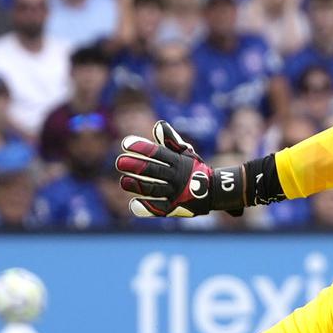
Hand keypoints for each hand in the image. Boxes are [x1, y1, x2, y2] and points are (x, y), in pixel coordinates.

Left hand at [115, 120, 237, 216]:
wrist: (213, 190)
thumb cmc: (193, 167)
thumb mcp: (186, 152)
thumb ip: (171, 140)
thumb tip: (158, 125)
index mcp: (178, 161)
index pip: (159, 153)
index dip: (142, 148)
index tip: (126, 144)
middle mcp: (177, 176)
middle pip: (154, 171)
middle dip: (136, 166)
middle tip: (120, 161)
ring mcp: (175, 192)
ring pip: (153, 189)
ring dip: (137, 185)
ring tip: (123, 181)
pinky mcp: (174, 207)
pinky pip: (159, 208)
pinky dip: (146, 207)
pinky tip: (133, 203)